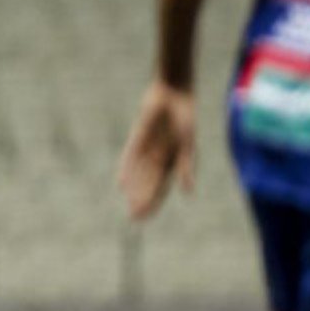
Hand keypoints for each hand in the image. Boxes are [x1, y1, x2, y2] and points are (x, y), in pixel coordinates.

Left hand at [117, 79, 196, 220]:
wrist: (173, 93)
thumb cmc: (185, 117)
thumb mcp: (187, 144)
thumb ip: (186, 167)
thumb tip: (189, 192)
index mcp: (173, 161)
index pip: (161, 188)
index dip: (154, 203)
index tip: (146, 217)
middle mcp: (159, 157)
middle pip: (148, 184)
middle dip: (142, 200)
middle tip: (134, 217)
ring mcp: (147, 148)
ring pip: (138, 174)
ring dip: (134, 189)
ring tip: (127, 203)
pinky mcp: (137, 138)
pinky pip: (130, 157)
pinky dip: (126, 170)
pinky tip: (120, 183)